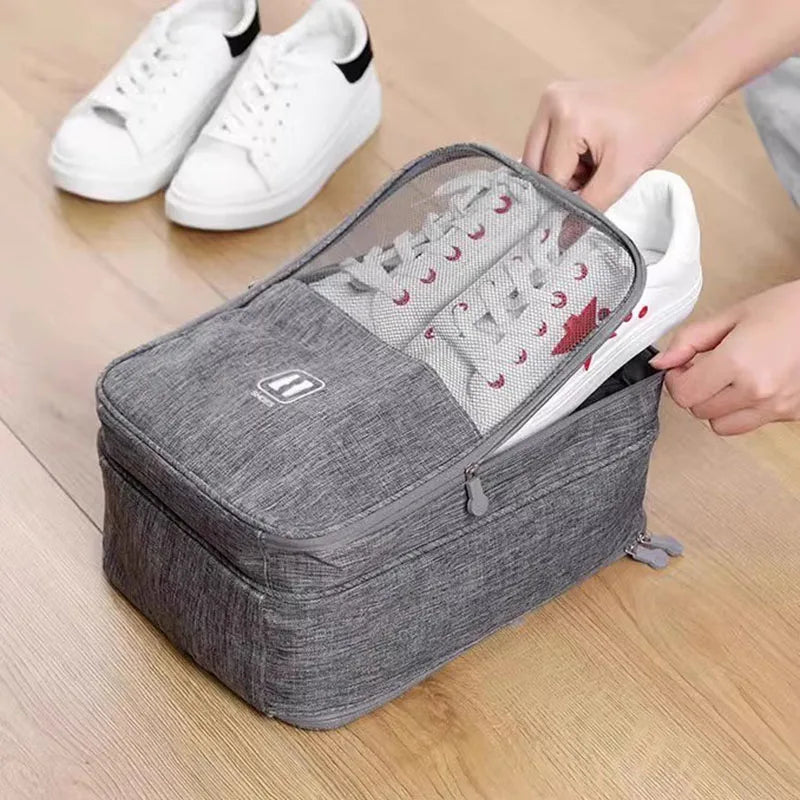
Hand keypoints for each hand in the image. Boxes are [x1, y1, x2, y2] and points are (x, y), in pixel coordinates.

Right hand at [522, 74, 699, 209]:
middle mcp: (550, 101)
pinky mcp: (556, 98)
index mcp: (565, 116)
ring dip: (561, 170)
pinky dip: (564, 156)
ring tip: (592, 164)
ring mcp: (551, 96)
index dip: (568, 194)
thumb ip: (588, 208)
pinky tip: (588, 152)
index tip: (590, 196)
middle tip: (593, 177)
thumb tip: (563, 238)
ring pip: (538, 155)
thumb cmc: (652, 130)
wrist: (672, 94)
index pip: (550, 175)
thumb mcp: (620, 176)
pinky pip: (547, 141)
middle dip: (561, 181)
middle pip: (536, 164)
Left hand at [650, 281, 799, 434]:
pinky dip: (743, 410)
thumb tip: (662, 362)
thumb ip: (690, 340)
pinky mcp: (791, 414)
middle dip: (696, 390)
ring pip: (721, 425)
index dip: (676, 379)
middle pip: (699, 411)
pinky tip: (752, 385)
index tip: (682, 366)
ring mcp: (776, 407)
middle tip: (707, 367)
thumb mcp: (732, 315)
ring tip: (730, 379)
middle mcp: (757, 391)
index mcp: (737, 363)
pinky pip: (750, 423)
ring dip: (717, 405)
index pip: (683, 394)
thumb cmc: (790, 309)